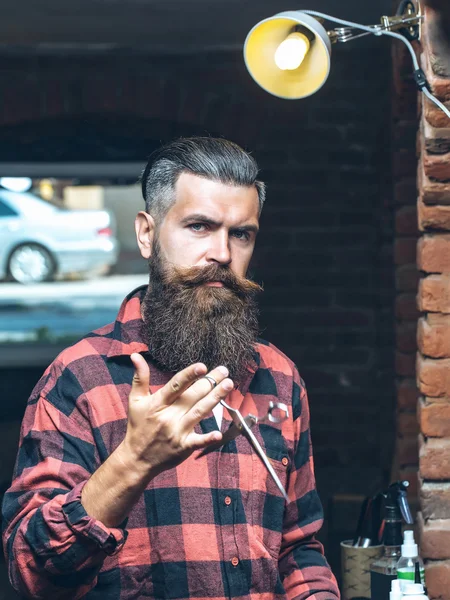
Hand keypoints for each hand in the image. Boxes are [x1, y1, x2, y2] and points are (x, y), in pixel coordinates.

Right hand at [119, 353, 232, 476]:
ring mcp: (177, 432)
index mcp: (158, 403)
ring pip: (199, 412)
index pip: (176, 386)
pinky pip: (198, 441)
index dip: (189, 375)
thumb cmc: (138, 426)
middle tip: (224, 371)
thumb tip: (136, 355)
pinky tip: (219, 432)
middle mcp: (168, 416)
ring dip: (215, 398)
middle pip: (192, 396)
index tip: (202, 366)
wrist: (137, 458)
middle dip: (210, 382)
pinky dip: (208, 438)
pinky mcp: (184, 446)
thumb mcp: (135, 400)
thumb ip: (140, 377)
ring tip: (228, 385)